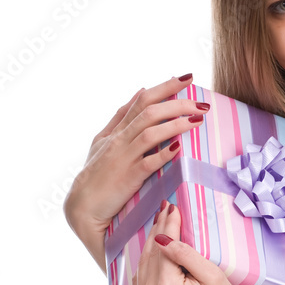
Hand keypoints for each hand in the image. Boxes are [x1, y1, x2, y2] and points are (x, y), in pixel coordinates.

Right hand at [64, 74, 207, 240]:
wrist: (82, 206)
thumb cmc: (96, 174)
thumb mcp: (103, 140)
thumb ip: (121, 117)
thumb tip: (141, 90)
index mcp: (116, 130)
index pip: (142, 100)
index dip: (165, 87)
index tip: (187, 78)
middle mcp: (119, 139)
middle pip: (149, 112)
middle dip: (177, 102)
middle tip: (201, 102)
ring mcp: (123, 157)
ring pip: (150, 133)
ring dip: (176, 124)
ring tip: (198, 120)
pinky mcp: (128, 177)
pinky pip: (148, 162)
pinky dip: (163, 154)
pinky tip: (179, 147)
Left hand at [130, 199, 250, 284]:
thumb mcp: (211, 275)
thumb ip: (185, 255)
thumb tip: (162, 238)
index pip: (162, 247)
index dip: (168, 225)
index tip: (172, 207)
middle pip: (149, 255)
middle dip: (158, 231)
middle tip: (165, 209)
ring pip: (142, 267)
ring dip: (150, 245)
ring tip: (160, 225)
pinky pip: (139, 283)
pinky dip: (146, 265)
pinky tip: (153, 251)